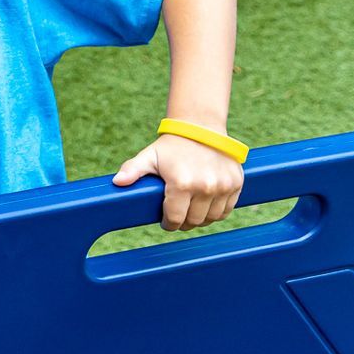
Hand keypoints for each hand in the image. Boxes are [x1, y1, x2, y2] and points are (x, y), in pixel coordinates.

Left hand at [113, 134, 242, 231]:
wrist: (201, 129)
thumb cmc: (171, 147)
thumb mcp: (149, 157)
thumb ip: (132, 170)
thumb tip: (117, 182)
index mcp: (181, 183)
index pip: (176, 219)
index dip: (169, 224)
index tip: (166, 222)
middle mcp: (205, 187)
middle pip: (194, 221)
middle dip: (183, 223)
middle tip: (178, 217)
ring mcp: (223, 186)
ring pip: (212, 218)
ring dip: (201, 219)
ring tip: (191, 212)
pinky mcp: (236, 184)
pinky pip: (227, 209)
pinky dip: (216, 212)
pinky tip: (206, 206)